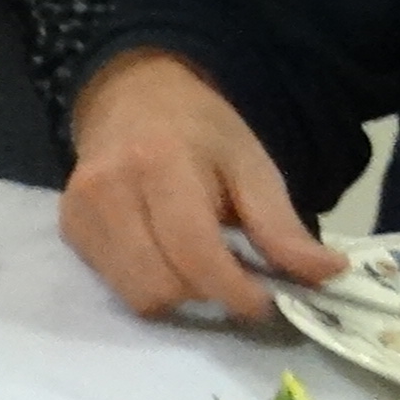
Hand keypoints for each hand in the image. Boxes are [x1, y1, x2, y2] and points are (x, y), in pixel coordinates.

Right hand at [60, 49, 339, 321]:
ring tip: (200, 267)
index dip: (234, 291)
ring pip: (134, 295)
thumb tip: (329, 275)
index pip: (193, 252)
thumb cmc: (200, 132)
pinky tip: (166, 256)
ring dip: (177, 295)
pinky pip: (115, 285)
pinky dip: (151, 282)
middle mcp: (108, 192)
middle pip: (159, 286)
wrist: (131, 97)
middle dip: (205, 294)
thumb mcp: (252, 165)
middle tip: (234, 277)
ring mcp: (80, 214)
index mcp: (159, 166)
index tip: (266, 302)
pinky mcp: (69, 232)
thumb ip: (282, 226)